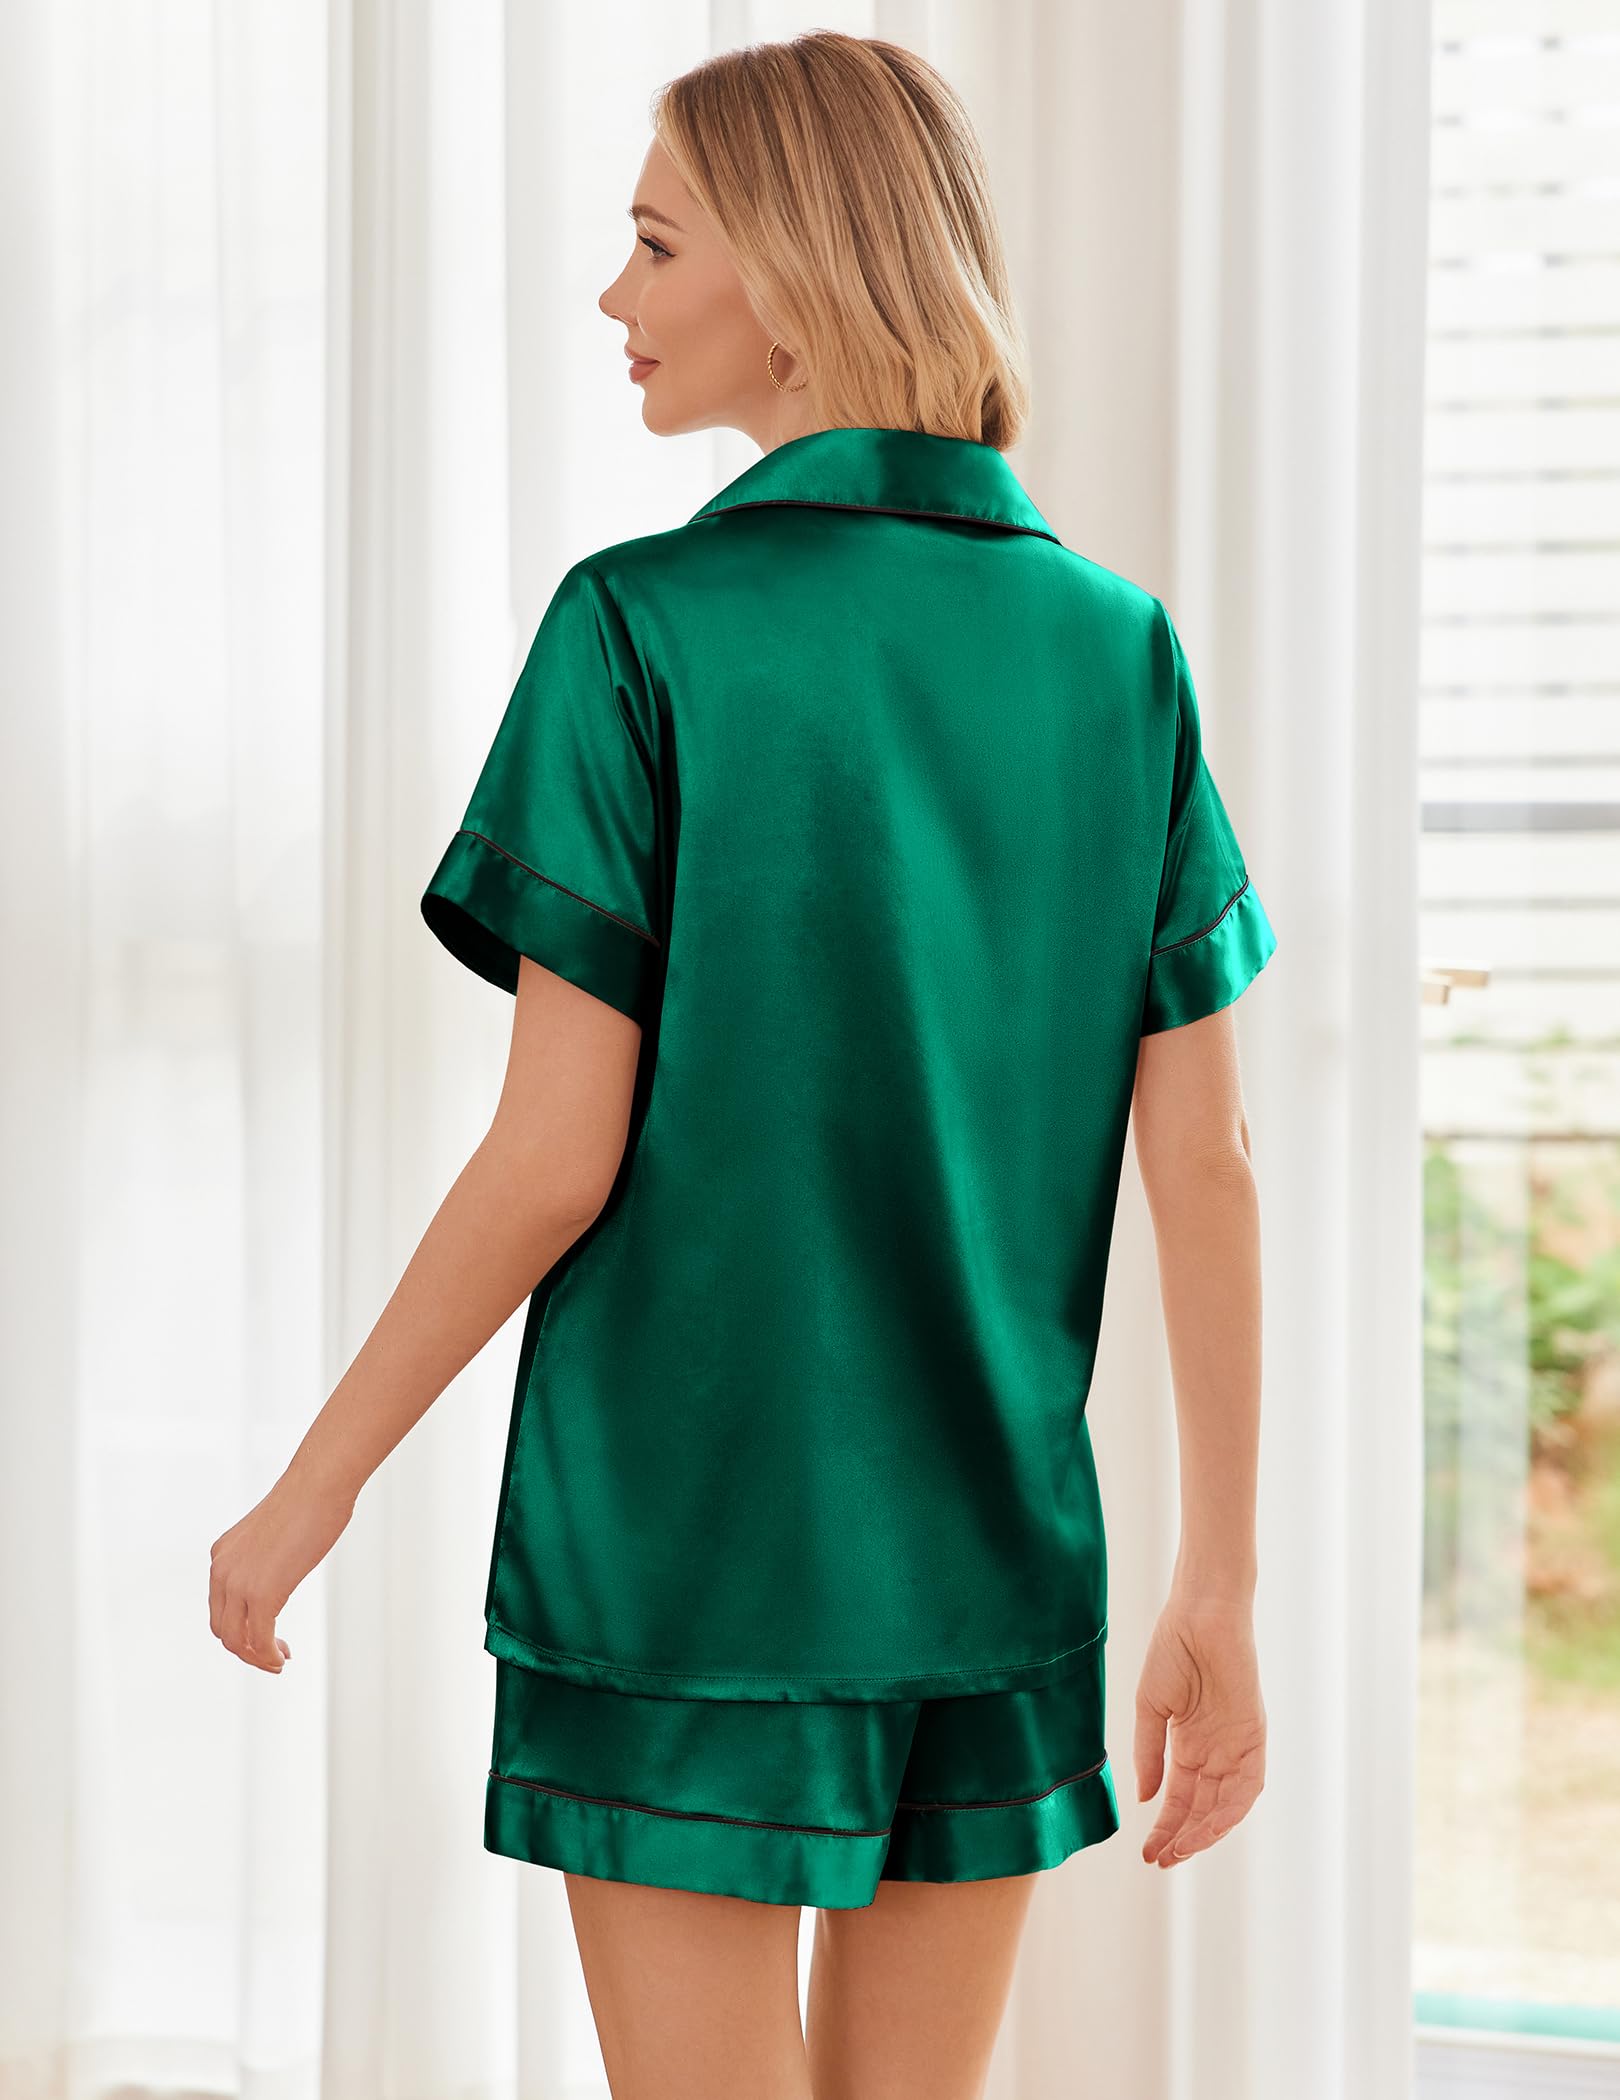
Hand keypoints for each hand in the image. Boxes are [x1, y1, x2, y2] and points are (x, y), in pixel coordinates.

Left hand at [209, 1466, 356, 1672]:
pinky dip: (268, 1656)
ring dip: (256, 1658)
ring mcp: (238, 1583)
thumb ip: (268, 1556)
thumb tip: (283, 1569)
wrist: (319, 1484)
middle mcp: (222, 1570)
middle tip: (274, 1656)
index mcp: (222, 1555)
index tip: (269, 1635)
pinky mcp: (261, 1594)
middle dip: (247, 1649)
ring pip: (235, 1640)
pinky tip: (282, 1658)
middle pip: (222, 1629)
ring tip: (279, 1662)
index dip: (241, 1628)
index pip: (221, 1607)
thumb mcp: (274, 1533)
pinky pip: (258, 1640)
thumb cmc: (309, 1499)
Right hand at [1133, 1593, 1265, 1866]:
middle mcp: (1215, 1751)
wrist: (1199, 1613)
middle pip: (1201, 1809)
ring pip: (1225, 1804)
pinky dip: (1231, 1808)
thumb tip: (1143, 1798)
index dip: (1164, 1827)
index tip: (1146, 1852)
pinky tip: (1208, 1825)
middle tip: (1160, 1860)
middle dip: (1181, 1838)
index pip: (1179, 1799)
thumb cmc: (1171, 1649)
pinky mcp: (1254, 1736)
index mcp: (1189, 1744)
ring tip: (1180, 1850)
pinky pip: (1248, 1783)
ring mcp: (1236, 1745)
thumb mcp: (1150, 1708)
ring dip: (1205, 1831)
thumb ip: (1148, 1753)